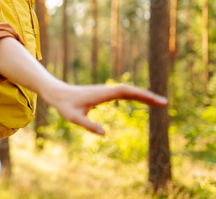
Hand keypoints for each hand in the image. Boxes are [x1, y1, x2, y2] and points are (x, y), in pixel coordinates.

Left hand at [47, 84, 167, 135]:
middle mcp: (105, 90)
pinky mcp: (104, 93)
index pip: (125, 92)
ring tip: (160, 103)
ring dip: (143, 95)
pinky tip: (143, 100)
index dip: (141, 95)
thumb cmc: (65, 106)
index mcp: (101, 94)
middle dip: (147, 96)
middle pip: (130, 90)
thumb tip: (104, 133)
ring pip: (128, 91)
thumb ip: (88, 125)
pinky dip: (135, 96)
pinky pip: (123, 93)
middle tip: (165, 103)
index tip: (155, 100)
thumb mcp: (74, 118)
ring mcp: (105, 91)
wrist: (58, 93)